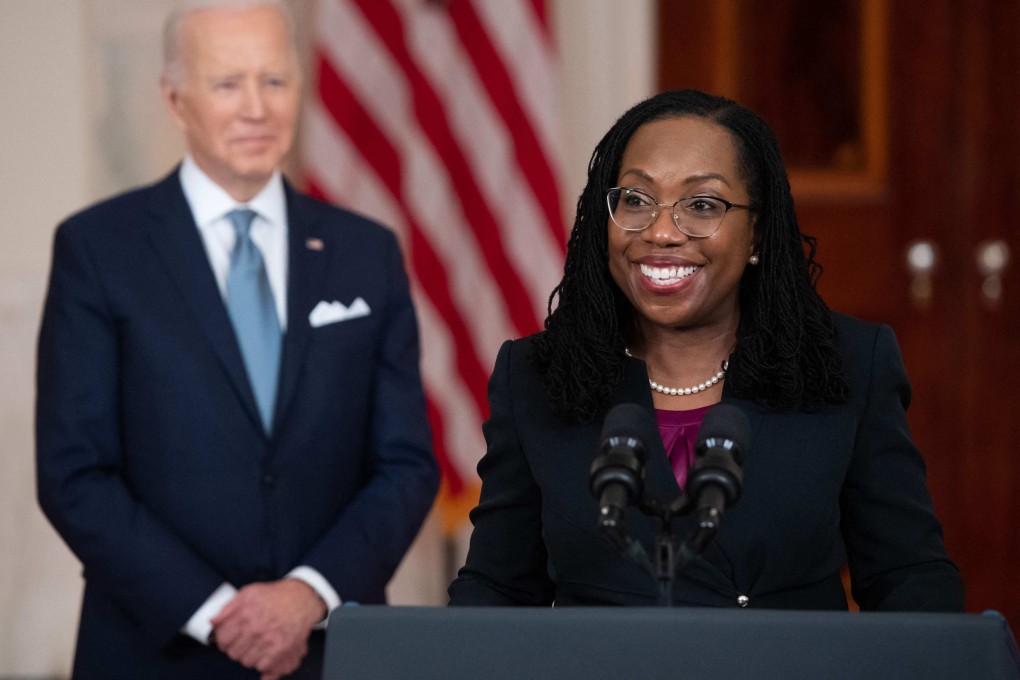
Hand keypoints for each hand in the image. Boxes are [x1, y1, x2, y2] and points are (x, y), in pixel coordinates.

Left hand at [211, 579, 326, 678]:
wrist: (301, 599)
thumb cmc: (274, 595)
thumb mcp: (248, 593)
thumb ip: (228, 608)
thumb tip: (212, 622)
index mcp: (244, 613)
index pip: (222, 639)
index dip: (223, 641)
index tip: (228, 640)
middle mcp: (255, 628)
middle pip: (233, 653)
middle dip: (236, 649)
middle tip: (243, 643)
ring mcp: (268, 640)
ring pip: (246, 661)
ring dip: (249, 656)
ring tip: (255, 646)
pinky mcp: (280, 649)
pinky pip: (262, 666)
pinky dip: (262, 662)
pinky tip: (265, 652)